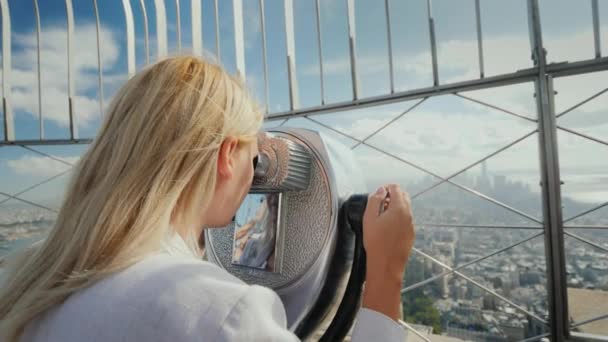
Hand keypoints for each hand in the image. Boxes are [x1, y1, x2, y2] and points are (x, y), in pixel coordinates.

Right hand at [361, 184, 414, 319]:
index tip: (377, 195)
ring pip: (405, 208)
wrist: (386, 265)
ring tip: (381, 217)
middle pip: (403, 196)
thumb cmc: (376, 242)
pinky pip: (406, 219)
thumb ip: (375, 200)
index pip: (396, 188)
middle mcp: (408, 214)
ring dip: (395, 207)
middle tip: (378, 205)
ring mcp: (411, 224)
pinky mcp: (411, 234)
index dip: (386, 188)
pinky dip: (398, 217)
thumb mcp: (369, 218)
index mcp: (399, 208)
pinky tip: (387, 227)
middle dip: (391, 196)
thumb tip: (381, 190)